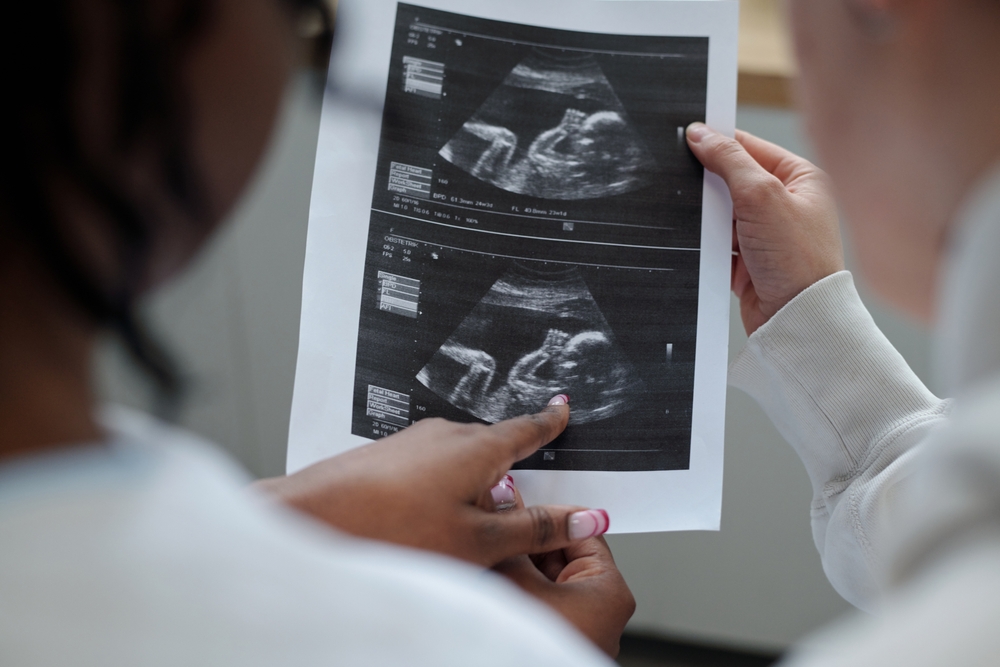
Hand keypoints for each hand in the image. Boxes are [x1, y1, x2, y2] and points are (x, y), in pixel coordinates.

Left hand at [254, 396, 608, 565]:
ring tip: (466, 529)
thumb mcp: (479, 542)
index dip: (548, 422)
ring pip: (459, 461)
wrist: (311, 519)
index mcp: (477, 448)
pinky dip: (440, 489)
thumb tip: (586, 517)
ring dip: (470, 486)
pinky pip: (429, 468)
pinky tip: (425, 521)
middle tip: (523, 502)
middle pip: (493, 447)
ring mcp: (413, 443)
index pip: (526, 430)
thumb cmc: (392, 530)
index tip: (562, 409)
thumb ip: (534, 528)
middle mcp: (445, 435)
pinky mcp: (387, 457)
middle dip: (510, 469)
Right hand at [493, 485, 634, 656]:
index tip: (519, 497)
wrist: (508, 665)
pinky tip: (491, 578)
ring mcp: (575, 627)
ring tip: (489, 550)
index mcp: (609, 590)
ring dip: (516, 564)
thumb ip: (514, 534)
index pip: (581, 530)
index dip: (547, 511)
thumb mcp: (516, 577)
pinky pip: (536, 601)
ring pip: (544, 578)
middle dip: (526, 539)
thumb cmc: (531, 647)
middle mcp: (599, 609)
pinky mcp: (553, 638)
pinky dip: (516, 588)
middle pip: (560, 553)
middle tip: (496, 519)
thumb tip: (504, 498)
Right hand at [686, 123, 844, 334]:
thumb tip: (700, 134)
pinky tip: (700, 245)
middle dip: (708, 185)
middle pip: (731, 180)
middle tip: (685, 183)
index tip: (685, 138)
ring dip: (706, 218)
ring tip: (698, 222)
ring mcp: (766, 234)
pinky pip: (716, 243)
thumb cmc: (798, 260)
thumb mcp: (762, 196)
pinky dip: (706, 243)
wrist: (797, 319)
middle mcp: (786, 204)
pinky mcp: (749, 261)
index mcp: (800, 178)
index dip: (718, 143)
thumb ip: (729, 160)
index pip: (750, 147)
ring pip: (720, 213)